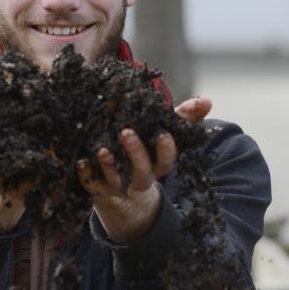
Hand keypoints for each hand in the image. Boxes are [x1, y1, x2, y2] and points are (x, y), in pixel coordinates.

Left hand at [75, 97, 211, 243]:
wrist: (120, 183)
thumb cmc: (145, 149)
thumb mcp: (163, 132)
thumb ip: (184, 117)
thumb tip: (207, 101)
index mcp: (158, 165)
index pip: (166, 159)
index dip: (165, 148)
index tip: (162, 134)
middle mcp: (140, 177)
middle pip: (140, 168)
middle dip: (134, 151)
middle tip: (126, 133)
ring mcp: (119, 184)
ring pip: (115, 177)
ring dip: (109, 164)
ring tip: (102, 149)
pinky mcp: (99, 188)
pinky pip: (91, 184)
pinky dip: (86, 175)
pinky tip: (81, 162)